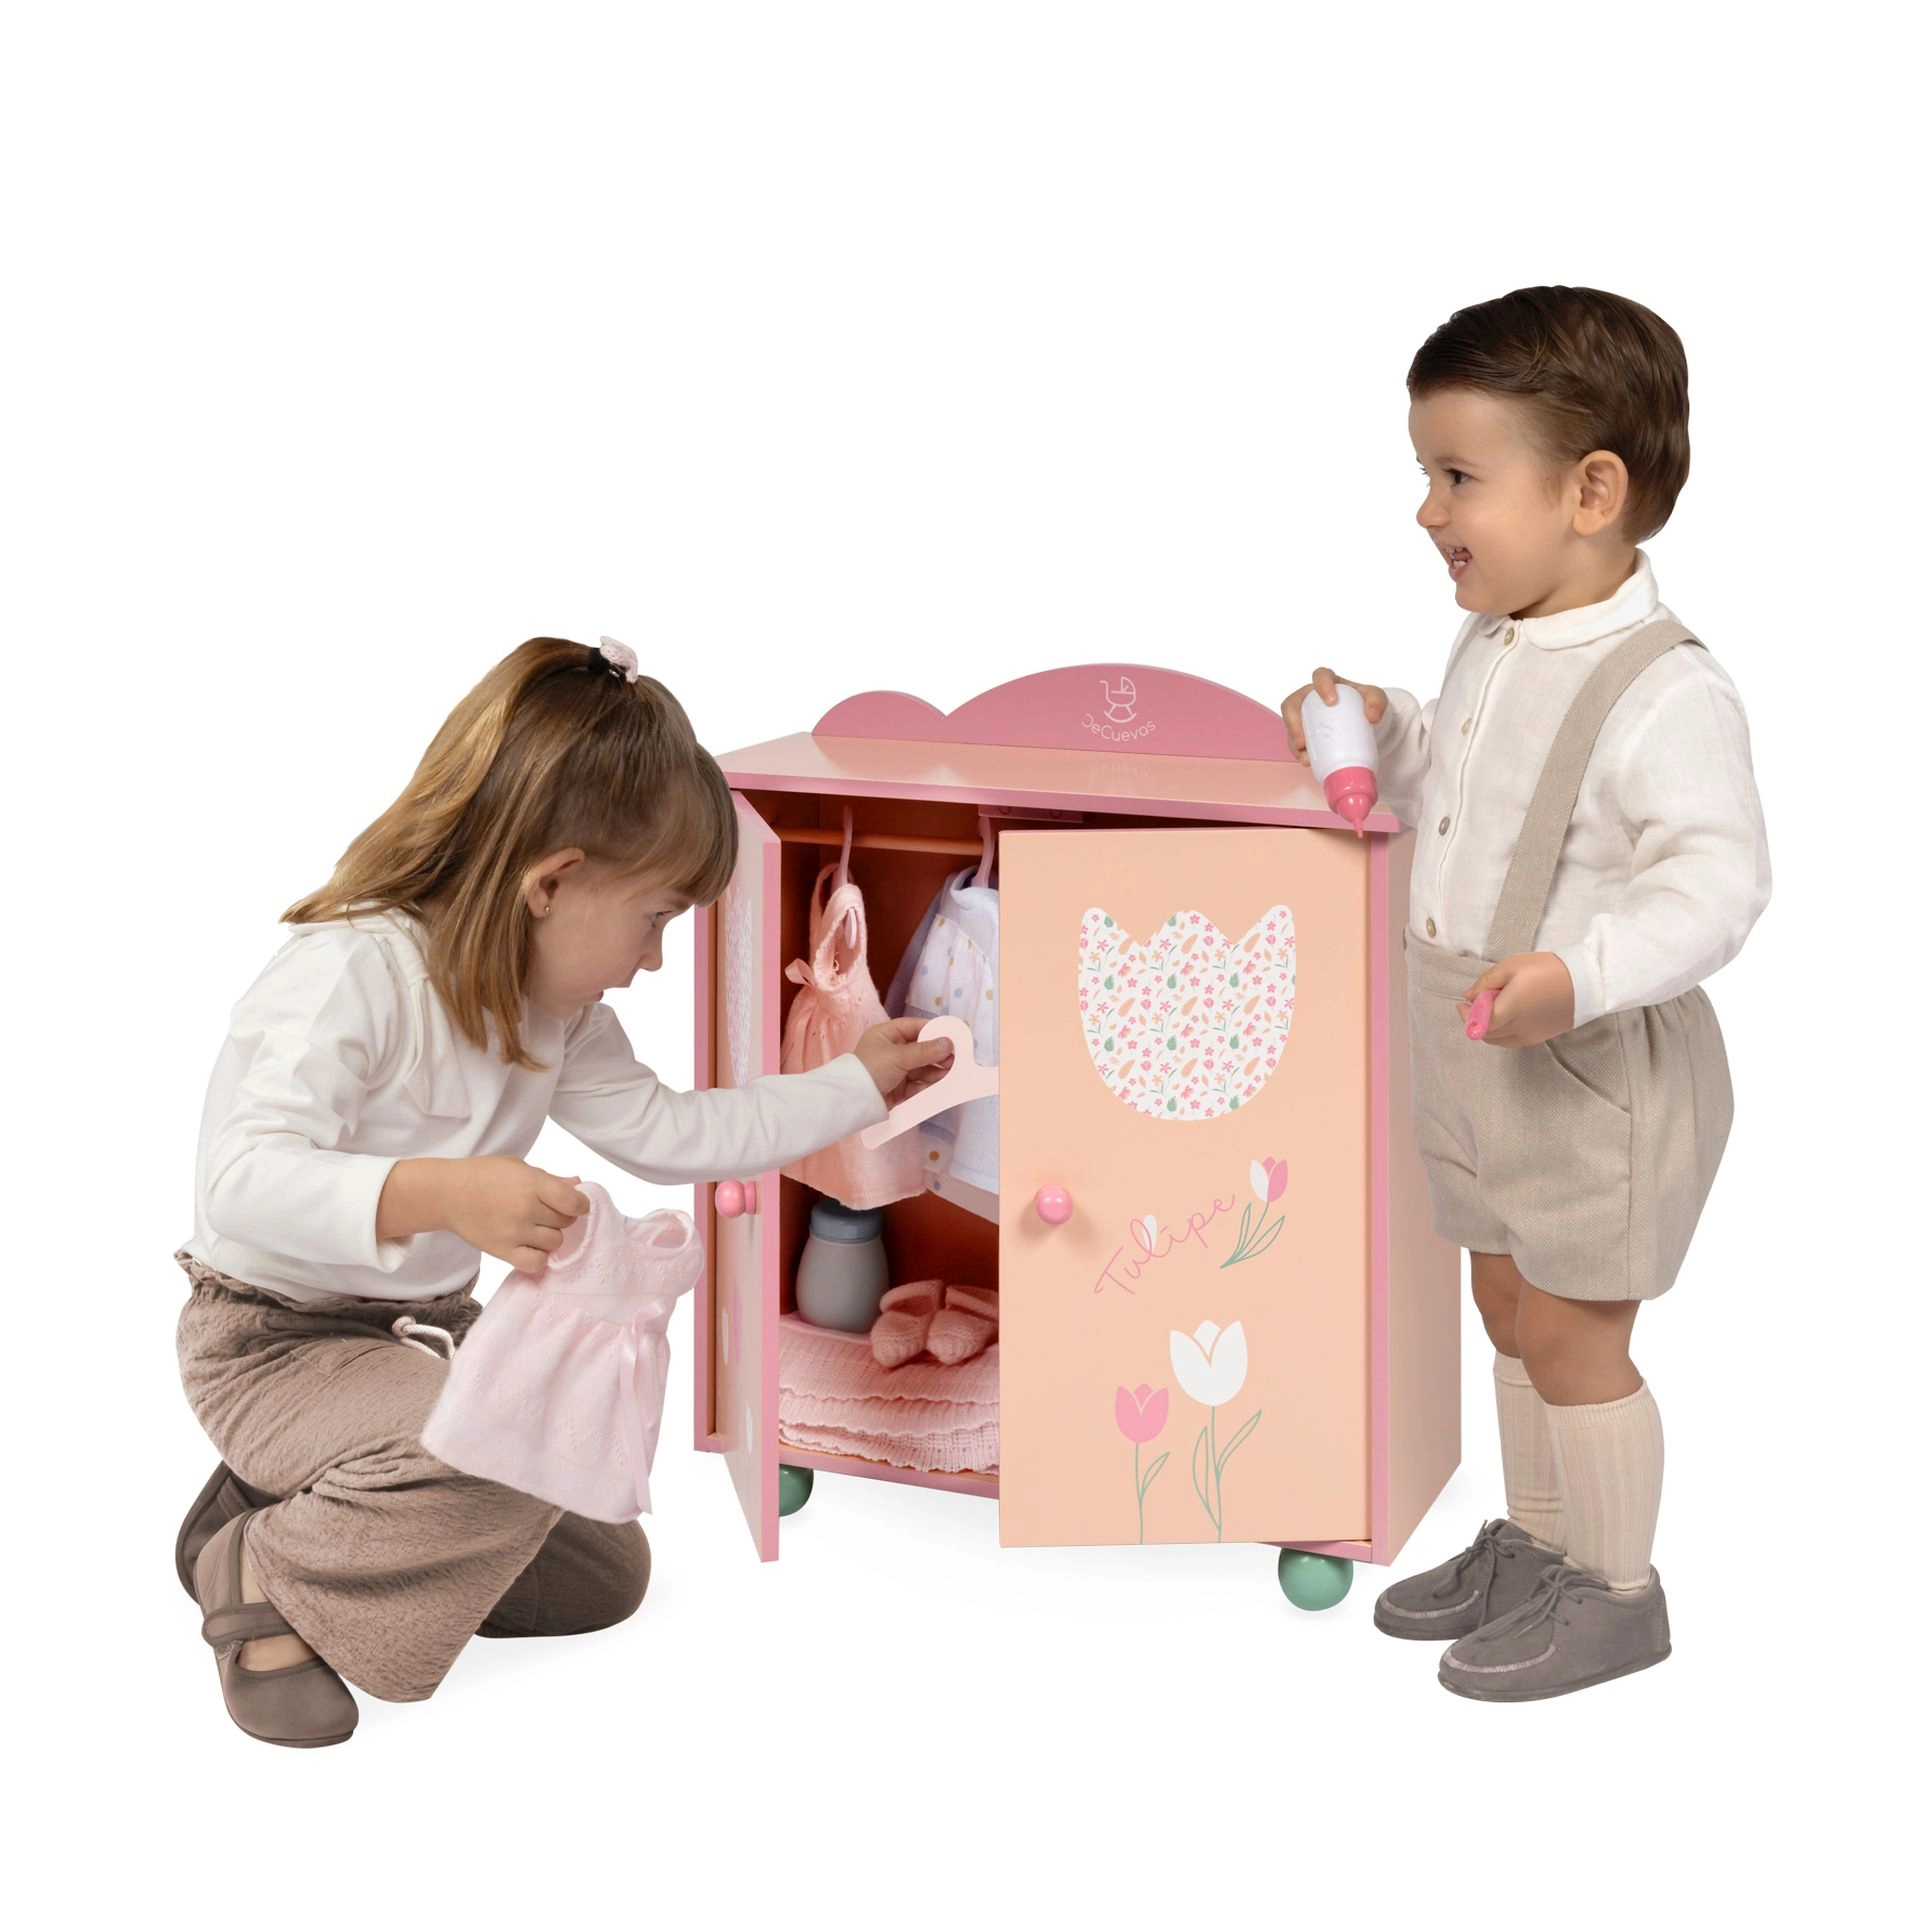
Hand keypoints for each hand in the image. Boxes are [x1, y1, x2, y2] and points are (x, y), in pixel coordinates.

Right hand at [439, 1156, 590, 1272]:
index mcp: (531, 1184)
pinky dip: (538, 1257)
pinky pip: (535, 1263)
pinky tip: (531, 1246)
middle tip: (545, 1211)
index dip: (581, 1204)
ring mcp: (514, 1232)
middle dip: (561, 1217)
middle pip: (565, 1222)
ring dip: (550, 1236)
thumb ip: (550, 1179)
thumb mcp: (518, 1167)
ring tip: (534, 1227)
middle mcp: (525, 1209)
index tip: (575, 1204)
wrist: (447, 1193)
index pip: (574, 1202)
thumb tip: (578, 1184)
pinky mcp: (502, 1251)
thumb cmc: (484, 1175)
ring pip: (554, 1243)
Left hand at [853, 1016, 954, 1106]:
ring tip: (950, 1073)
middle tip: (955, 1059)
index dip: (933, 1030)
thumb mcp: (899, 1056)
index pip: (913, 1027)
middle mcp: (890, 1050)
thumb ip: (925, 1051)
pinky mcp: (898, 1087)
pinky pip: (917, 1082)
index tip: (951, 1036)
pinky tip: (940, 1084)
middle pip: (920, 1049)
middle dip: (937, 1054)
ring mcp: (895, 1069)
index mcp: (885, 1035)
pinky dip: (928, 1083)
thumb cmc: (873, 1069)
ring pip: (921, 1067)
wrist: (854, 1102)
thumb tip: (949, 1043)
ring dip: (935, 1070)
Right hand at [1281, 667, 1388, 767]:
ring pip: (1291, 725)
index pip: (1320, 676)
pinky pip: (1295, 740)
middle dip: (1293, 722)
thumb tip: (1372, 716)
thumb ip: (1377, 702)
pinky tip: (1307, 761)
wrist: (1364, 721)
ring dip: (1293, 741)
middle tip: (1304, 739)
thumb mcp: (1376, 698)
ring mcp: (1305, 714)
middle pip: (1292, 704)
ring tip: (1306, 756)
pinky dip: (1299, 752)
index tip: (1331, 702)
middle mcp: (1311, 697)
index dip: (1322, 686)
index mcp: (1328, 682)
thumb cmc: (1365, 704)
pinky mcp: (1305, 731)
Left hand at [1458, 952, 1575, 1047]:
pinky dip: (1502, 1032)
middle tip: (1477, 1002)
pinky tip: (1507, 1015)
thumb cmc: (1548, 969)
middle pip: (1487, 1034)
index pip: (1479, 1023)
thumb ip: (1486, 982)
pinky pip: (1513, 1040)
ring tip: (1493, 1006)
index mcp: (1510, 1011)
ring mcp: (1531, 1036)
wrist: (1586, 981)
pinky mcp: (1541, 1037)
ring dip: (1488, 1027)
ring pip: (1499, 1040)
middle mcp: (1519, 1029)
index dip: (1466, 1016)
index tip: (1461, 1003)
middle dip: (1475, 1020)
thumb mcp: (1512, 966)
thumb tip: (1469, 996)